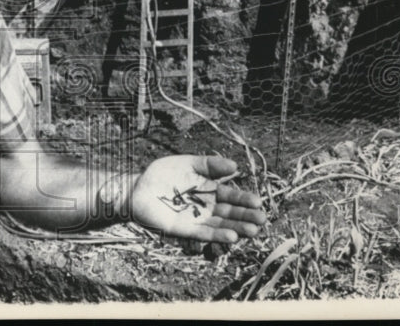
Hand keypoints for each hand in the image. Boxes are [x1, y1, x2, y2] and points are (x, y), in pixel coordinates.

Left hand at [130, 156, 266, 243]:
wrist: (138, 188)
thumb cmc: (164, 174)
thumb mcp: (188, 163)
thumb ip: (210, 164)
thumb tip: (235, 165)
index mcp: (210, 190)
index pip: (231, 196)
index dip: (244, 199)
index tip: (258, 201)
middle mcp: (207, 207)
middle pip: (230, 212)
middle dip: (246, 216)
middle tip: (261, 218)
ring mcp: (196, 220)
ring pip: (221, 225)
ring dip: (237, 228)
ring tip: (252, 230)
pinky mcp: (184, 230)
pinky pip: (203, 233)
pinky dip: (217, 235)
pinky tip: (232, 236)